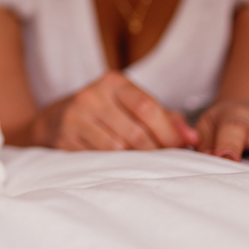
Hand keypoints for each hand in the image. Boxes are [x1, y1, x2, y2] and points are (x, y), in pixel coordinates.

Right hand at [34, 71, 199, 150]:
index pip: (146, 106)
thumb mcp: (132, 105)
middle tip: (165, 162)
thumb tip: (191, 138)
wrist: (57, 118)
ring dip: (135, 161)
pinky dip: (114, 165)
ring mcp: (76, 116)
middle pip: (135, 131)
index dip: (168, 131)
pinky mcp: (65, 137)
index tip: (182, 147)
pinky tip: (120, 166)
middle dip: (155, 151)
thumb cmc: (107, 113)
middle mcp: (92, 95)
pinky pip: (98, 158)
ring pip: (117, 148)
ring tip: (143, 164)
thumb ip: (165, 117)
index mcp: (113, 82)